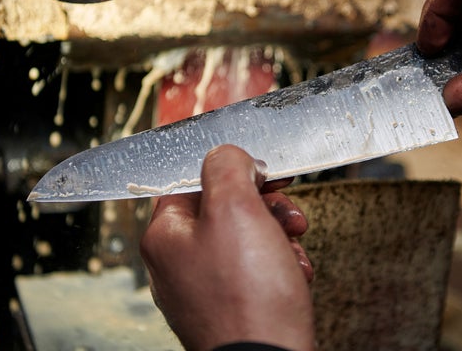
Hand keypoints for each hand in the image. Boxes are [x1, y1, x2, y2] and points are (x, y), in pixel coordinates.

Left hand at [140, 145, 315, 350]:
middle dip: (265, 206)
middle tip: (285, 212)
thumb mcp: (235, 209)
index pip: (192, 180)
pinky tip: (294, 275)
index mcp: (167, 235)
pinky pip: (258, 271)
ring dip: (279, 236)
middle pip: (225, 209)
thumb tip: (228, 154)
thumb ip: (227, 166)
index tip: (262, 170)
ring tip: (293, 248)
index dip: (233, 170)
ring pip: (247, 238)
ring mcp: (207, 288)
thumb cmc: (247, 296)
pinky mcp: (234, 307)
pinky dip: (281, 266)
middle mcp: (180, 262)